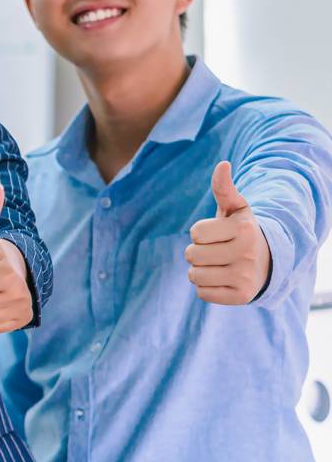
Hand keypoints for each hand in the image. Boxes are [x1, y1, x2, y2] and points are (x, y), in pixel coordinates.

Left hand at [185, 161, 271, 304]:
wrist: (269, 261)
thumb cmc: (242, 231)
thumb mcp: (236, 209)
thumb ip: (224, 189)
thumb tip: (223, 164)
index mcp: (245, 229)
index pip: (195, 233)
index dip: (201, 233)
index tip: (218, 234)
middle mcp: (247, 254)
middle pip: (191, 255)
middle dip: (198, 252)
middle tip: (218, 250)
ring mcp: (246, 277)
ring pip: (194, 275)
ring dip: (200, 270)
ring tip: (220, 265)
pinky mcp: (241, 297)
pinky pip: (202, 293)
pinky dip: (206, 287)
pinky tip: (223, 279)